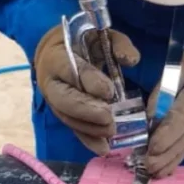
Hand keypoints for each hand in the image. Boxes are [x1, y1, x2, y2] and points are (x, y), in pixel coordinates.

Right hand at [34, 24, 139, 155]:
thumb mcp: (100, 35)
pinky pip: (73, 129)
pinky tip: (104, 148)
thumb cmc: (83, 41)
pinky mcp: (63, 114)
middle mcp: (51, 82)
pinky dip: (88, 140)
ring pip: (69, 118)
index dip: (89, 82)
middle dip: (88, 111)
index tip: (109, 91)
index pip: (71, 70)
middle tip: (109, 118)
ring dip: (90, 129)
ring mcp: (55, 101)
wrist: (57, 51)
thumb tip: (131, 59)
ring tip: (111, 132)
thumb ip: (118, 44)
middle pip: (66, 101)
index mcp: (57, 57)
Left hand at [144, 31, 183, 178]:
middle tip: (147, 164)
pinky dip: (176, 160)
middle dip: (165, 153)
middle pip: (183, 137)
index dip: (168, 133)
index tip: (153, 146)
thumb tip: (150, 112)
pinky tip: (163, 170)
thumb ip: (165, 86)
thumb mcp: (182, 64)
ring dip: (169, 160)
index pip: (182, 117)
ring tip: (152, 171)